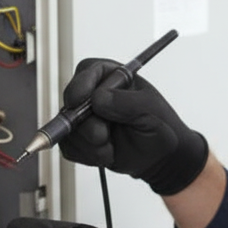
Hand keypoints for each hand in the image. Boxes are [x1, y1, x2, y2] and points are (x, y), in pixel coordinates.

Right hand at [59, 58, 208, 195]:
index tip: (80, 101)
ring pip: (68, 128)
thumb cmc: (159, 125)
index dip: (80, 85)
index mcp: (111, 77)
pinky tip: (106, 155)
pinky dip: (87, 156)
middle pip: (71, 102)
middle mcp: (93, 94)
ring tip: (112, 148)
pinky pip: (69, 148)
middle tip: (103, 136)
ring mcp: (83, 117)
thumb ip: (126, 102)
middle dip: (85, 124)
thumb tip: (98, 99)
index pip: (87, 71)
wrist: (160, 155)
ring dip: (89, 144)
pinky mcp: (79, 138)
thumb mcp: (150, 109)